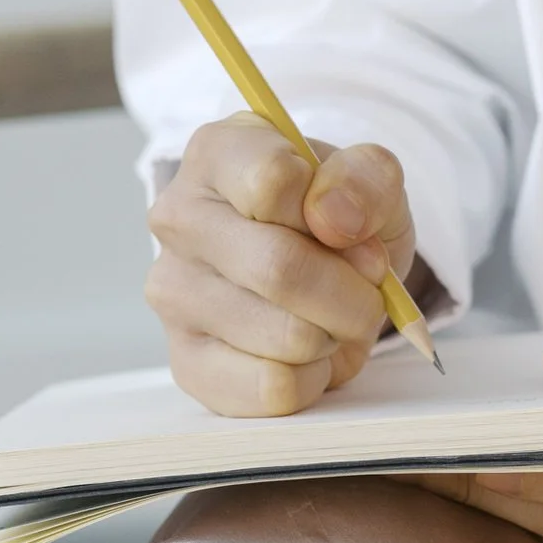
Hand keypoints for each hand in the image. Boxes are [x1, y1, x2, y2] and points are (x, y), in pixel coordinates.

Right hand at [146, 113, 416, 414]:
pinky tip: (304, 352)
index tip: (357, 232)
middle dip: (351, 294)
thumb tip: (335, 218)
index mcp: (218, 153)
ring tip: (331, 318)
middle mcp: (177, 218)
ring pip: (284, 337)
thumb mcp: (369, 182)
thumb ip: (365, 179)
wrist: (315, 271)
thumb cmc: (334, 217)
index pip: (274, 182)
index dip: (338, 217)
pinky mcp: (185, 361)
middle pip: (279, 269)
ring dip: (336, 336)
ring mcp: (173, 293)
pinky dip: (313, 377)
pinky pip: (272, 389)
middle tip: (367, 294)